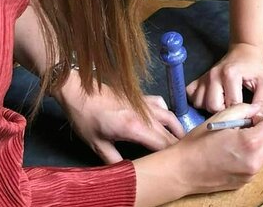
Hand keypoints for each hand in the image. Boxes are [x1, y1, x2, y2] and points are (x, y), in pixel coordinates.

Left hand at [55, 71, 183, 162]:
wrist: (79, 91)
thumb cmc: (86, 118)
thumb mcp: (96, 144)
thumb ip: (114, 161)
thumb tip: (127, 173)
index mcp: (135, 128)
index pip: (162, 144)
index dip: (171, 155)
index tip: (176, 164)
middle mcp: (145, 115)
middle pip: (169, 132)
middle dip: (177, 145)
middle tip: (183, 157)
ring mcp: (145, 104)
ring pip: (170, 116)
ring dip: (177, 129)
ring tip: (181, 140)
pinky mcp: (141, 97)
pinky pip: (161, 104)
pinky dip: (166, 113)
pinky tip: (163, 118)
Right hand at [172, 103, 262, 194]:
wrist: (182, 170)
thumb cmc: (199, 142)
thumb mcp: (219, 117)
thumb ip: (243, 109)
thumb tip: (256, 109)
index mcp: (250, 142)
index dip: (261, 120)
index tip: (248, 121)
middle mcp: (254, 161)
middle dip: (259, 134)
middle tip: (239, 132)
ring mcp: (250, 175)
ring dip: (254, 147)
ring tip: (233, 144)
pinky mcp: (244, 183)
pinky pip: (253, 166)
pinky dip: (247, 159)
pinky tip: (229, 156)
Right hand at [187, 43, 262, 112]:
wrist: (245, 50)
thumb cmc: (255, 67)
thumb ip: (261, 102)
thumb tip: (256, 120)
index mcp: (231, 75)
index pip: (231, 105)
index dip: (239, 115)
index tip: (246, 116)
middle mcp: (214, 75)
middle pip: (213, 106)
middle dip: (224, 113)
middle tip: (234, 109)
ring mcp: (205, 77)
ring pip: (200, 103)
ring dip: (211, 108)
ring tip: (224, 103)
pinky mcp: (199, 78)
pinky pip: (191, 95)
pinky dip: (199, 101)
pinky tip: (211, 99)